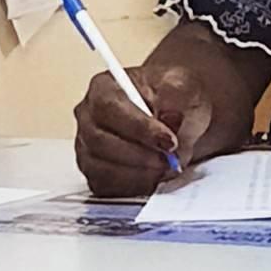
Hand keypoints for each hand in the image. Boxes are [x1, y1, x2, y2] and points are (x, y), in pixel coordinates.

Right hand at [74, 66, 212, 196]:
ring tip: (166, 167)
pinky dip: (132, 186)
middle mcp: (89, 117)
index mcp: (104, 87)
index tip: (168, 140)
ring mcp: (87, 146)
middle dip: (139, 154)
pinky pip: (105, 186)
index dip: (138, 127)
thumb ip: (177, 97)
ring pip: (100, 168)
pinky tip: (154, 177)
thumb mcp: (183, 85)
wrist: (178, 113)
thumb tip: (170, 119)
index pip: (110, 108)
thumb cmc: (173, 96)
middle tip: (169, 159)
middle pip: (100, 141)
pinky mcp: (95, 171)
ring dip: (137, 172)